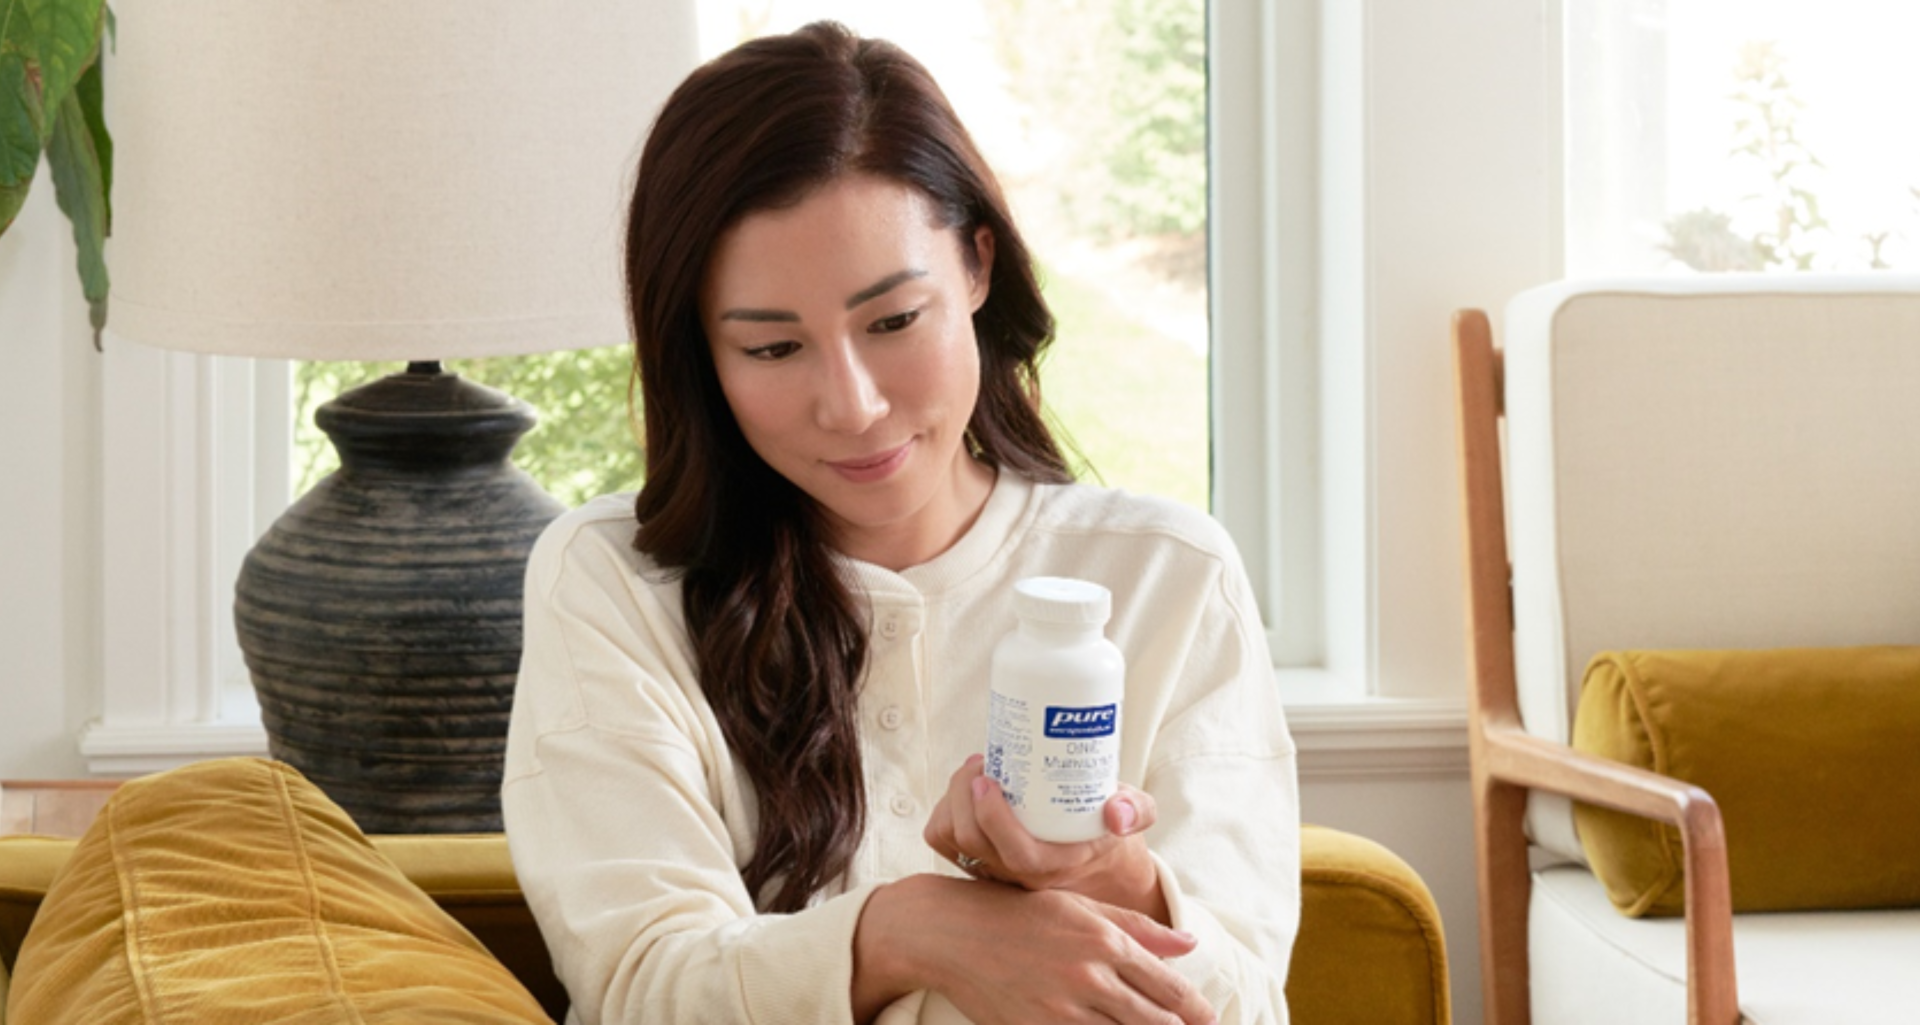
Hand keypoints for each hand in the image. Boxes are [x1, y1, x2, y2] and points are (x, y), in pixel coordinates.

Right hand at [852, 874, 1214, 1024]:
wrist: (953, 934)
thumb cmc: (1018, 914)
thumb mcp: (1080, 908)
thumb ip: (1137, 927)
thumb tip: (1189, 945)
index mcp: (1104, 941)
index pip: (1165, 986)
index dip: (1193, 1008)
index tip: (1208, 1018)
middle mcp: (1089, 977)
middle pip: (1152, 1020)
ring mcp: (1062, 1010)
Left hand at [923, 754, 1166, 922]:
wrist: (1095, 863)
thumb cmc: (1109, 831)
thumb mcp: (1136, 816)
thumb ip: (1136, 810)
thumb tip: (1118, 811)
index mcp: (1054, 867)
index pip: (1016, 855)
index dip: (994, 818)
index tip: (988, 778)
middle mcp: (1016, 876)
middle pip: (970, 842)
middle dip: (962, 795)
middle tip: (980, 762)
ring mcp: (991, 871)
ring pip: (948, 840)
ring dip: (950, 801)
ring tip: (974, 772)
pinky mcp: (974, 861)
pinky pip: (942, 839)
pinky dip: (944, 810)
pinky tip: (966, 789)